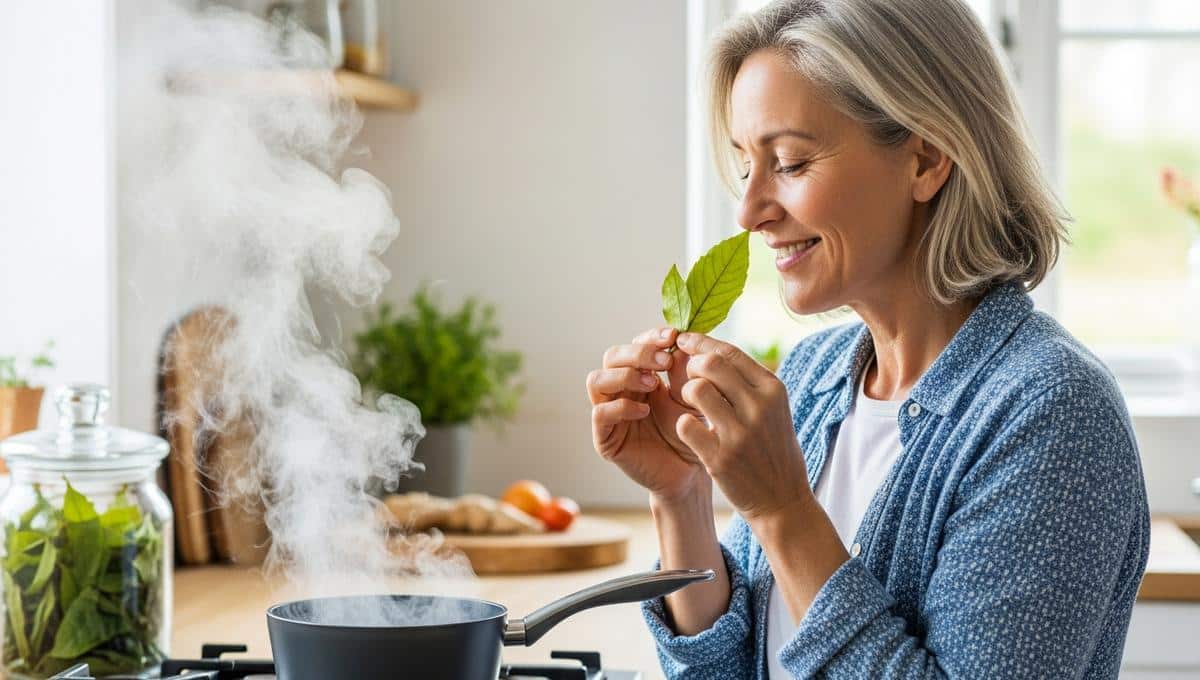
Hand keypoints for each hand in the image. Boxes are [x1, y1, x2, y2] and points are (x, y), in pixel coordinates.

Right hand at [587, 327, 708, 501]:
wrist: (690, 474)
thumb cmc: (691, 433)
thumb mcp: (694, 397)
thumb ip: (687, 371)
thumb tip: (682, 339)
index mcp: (641, 374)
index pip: (635, 344)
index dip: (651, 337)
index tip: (674, 336)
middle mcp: (620, 390)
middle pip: (611, 356)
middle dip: (637, 353)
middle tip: (664, 361)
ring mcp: (610, 413)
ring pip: (596, 380)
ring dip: (624, 376)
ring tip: (652, 384)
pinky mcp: (605, 438)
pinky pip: (600, 413)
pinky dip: (621, 407)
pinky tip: (644, 410)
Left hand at [672, 332, 811, 521]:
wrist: (782, 500)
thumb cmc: (772, 449)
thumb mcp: (773, 409)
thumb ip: (747, 381)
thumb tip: (707, 349)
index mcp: (773, 389)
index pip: (729, 352)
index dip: (700, 342)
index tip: (683, 341)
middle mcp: (759, 407)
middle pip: (710, 364)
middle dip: (691, 366)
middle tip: (688, 378)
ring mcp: (740, 433)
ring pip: (695, 390)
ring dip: (685, 393)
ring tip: (691, 405)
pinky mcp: (721, 458)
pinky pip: (685, 425)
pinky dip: (683, 425)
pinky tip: (692, 432)